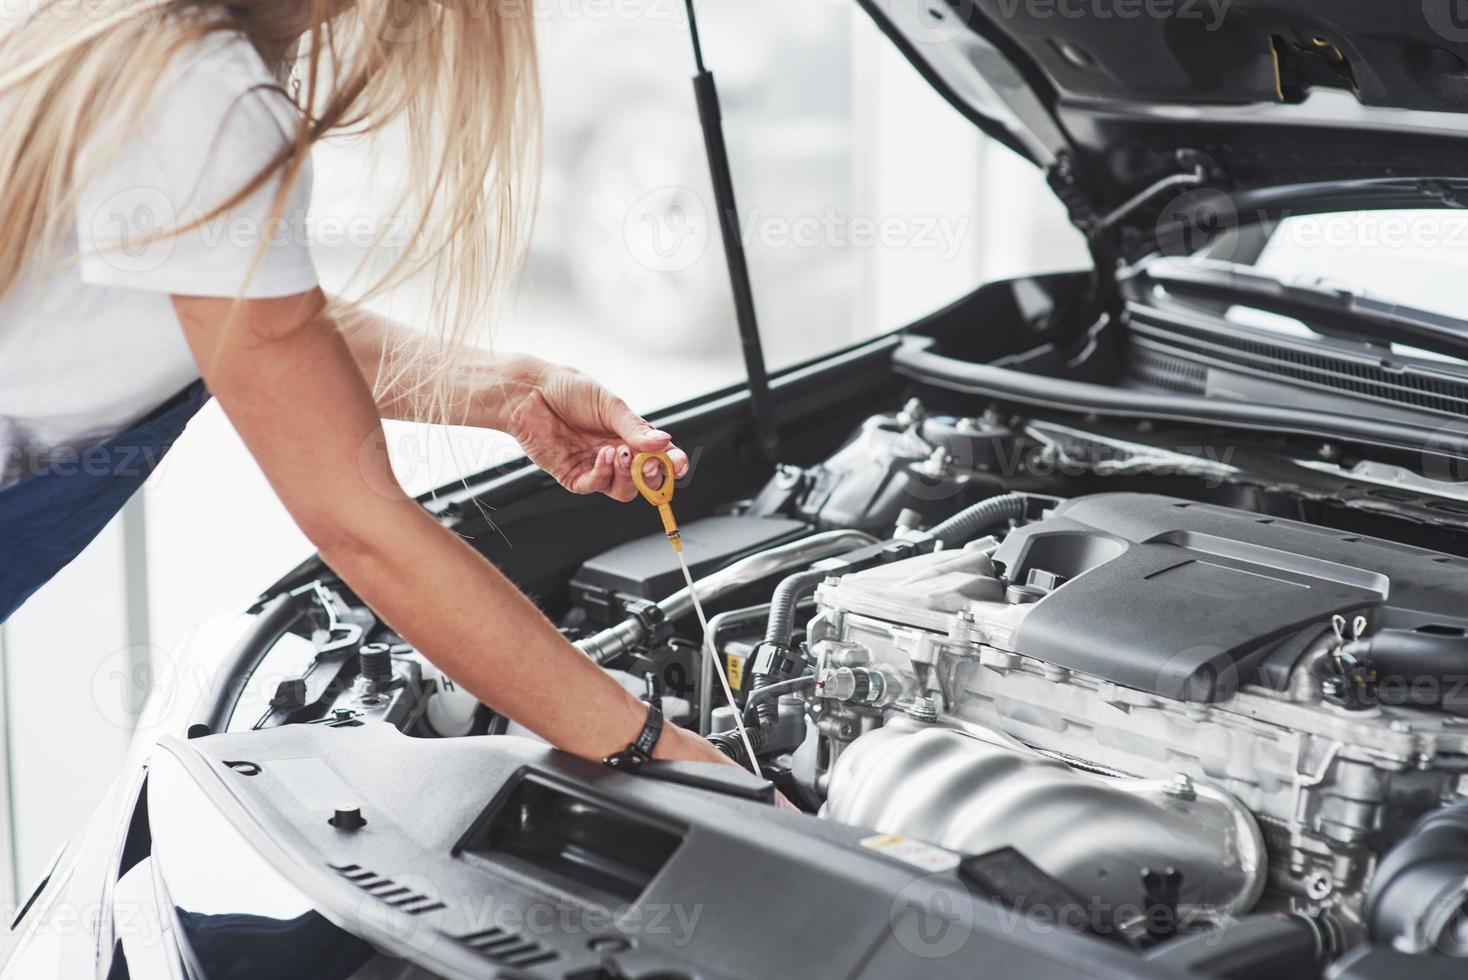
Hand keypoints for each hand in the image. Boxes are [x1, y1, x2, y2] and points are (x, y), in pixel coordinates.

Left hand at [503, 357, 688, 500]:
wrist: (531, 391)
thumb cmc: (568, 390)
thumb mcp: (609, 404)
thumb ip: (635, 428)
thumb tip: (664, 442)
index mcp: (628, 435)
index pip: (658, 457)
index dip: (671, 464)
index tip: (678, 465)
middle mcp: (614, 454)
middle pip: (643, 481)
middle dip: (651, 475)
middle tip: (649, 462)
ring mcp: (594, 466)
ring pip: (622, 490)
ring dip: (627, 475)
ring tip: (619, 453)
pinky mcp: (572, 475)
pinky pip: (594, 486)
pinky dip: (603, 474)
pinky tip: (602, 455)